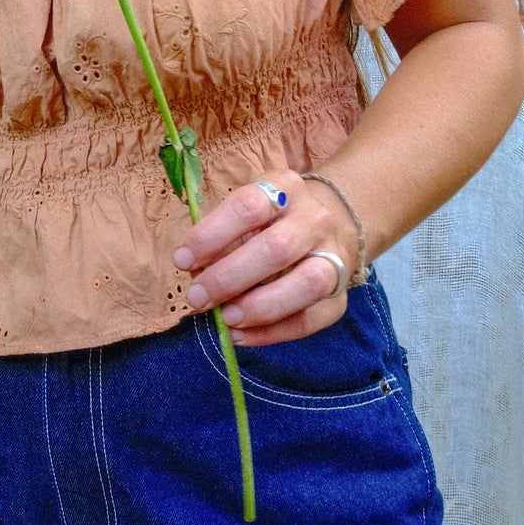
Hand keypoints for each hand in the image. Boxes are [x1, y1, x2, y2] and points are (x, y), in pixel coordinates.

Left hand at [172, 169, 354, 346]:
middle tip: (197, 297)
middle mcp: (315, 219)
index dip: (211, 235)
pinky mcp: (341, 295)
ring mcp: (335, 256)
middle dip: (230, 277)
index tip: (182, 260)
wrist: (336, 221)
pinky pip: (312, 319)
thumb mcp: (250, 209)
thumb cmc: (275, 218)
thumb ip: (222, 237)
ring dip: (259, 307)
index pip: (248, 206)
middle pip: (277, 248)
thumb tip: (196, 273)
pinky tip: (242, 336)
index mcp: (285, 188)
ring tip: (226, 318)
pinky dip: (273, 332)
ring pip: (308, 284)